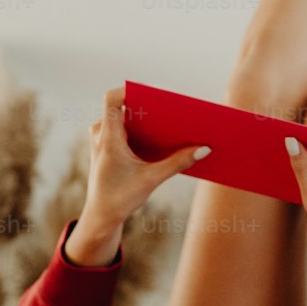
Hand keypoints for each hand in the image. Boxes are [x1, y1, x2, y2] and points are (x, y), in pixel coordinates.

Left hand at [81, 85, 211, 230]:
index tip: (156, 92)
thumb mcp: (151, 179)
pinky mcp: (108, 145)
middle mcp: (102, 133)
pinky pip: (125, 128)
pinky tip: (163, 137)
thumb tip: (204, 149)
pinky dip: (143, 130)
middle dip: (150, 106)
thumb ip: (178, 163)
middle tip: (175, 109)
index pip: (113, 98)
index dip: (132, 89)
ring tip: (172, 121)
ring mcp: (103, 138)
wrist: (102, 216)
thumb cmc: (120, 198)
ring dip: (148, 118)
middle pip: (126, 106)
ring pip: (126, 117)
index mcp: (107, 137)